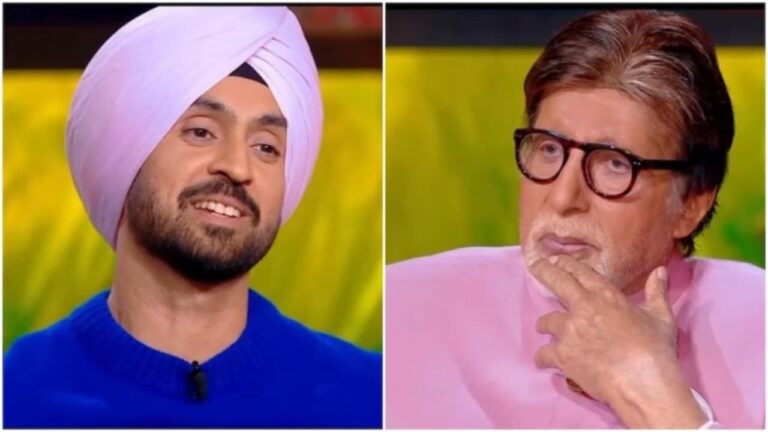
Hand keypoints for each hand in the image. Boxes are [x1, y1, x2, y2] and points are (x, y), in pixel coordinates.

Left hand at [529, 255, 705, 427]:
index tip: (557, 259)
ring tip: (544, 329)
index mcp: (606, 296)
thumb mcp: (661, 317)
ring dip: (545, 325)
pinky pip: (543, 353)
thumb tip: (660, 271)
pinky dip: (543, 358)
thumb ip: (657, 292)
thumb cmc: (655, 350)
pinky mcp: (562, 355)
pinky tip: (544, 361)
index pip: (580, 271)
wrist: (643, 383)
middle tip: (535, 267)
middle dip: (543, 271)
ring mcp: (569, 331)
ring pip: (545, 321)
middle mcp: (583, 308)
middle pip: (556, 281)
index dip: (566, 263)